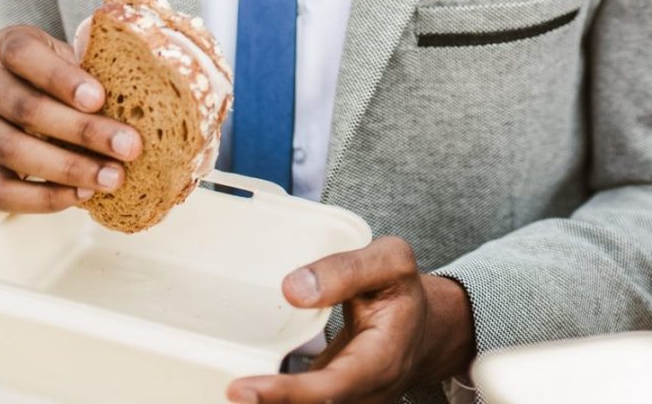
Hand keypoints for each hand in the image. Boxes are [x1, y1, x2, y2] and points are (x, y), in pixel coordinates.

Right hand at [0, 23, 141, 211]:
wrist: (39, 100)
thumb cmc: (71, 79)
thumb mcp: (83, 60)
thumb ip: (102, 71)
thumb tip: (153, 95)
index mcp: (10, 45)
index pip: (23, 54)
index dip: (60, 77)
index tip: (99, 98)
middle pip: (27, 109)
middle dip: (83, 131)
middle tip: (129, 147)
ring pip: (14, 151)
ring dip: (69, 168)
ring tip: (113, 177)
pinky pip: (1, 190)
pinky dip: (43, 197)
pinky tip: (81, 195)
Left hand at [227, 237, 474, 403]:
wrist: (424, 328)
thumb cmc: (403, 293)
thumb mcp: (391, 262)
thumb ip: (346, 269)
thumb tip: (293, 290)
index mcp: (380, 360)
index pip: (331, 388)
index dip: (286, 394)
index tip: (242, 389)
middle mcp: (364, 394)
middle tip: (227, 392)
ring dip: (268, 403)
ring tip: (232, 392)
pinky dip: (273, 400)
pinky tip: (247, 393)